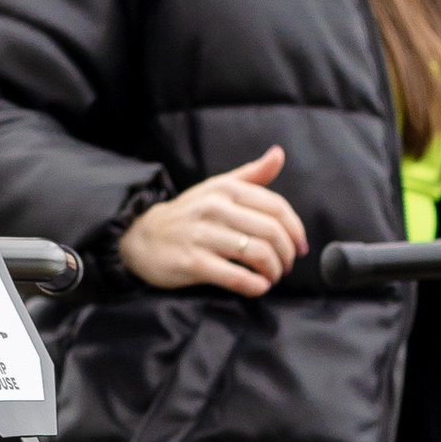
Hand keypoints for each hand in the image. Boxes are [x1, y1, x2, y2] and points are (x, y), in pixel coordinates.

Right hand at [117, 147, 305, 297]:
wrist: (142, 235)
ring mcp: (202, 235)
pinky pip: (233, 276)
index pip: (276, 207)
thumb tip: (278, 154)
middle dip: (286, 254)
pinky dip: (254, 285)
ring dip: (273, 271)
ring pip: (256, 253)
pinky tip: (258, 287)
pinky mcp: (191, 262)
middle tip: (286, 266)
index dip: (295, 229)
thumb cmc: (188, 214)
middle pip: (271, 232)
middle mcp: (215, 208)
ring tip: (272, 277)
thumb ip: (251, 174)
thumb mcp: (217, 187)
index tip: (299, 246)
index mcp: (226, 189)